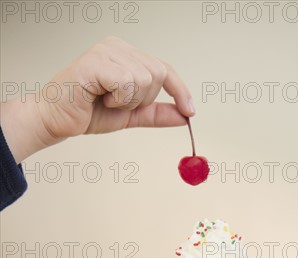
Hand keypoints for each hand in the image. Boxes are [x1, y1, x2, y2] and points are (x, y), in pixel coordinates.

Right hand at [1, 36, 193, 162]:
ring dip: (129, 100)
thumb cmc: (87, 112)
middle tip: (119, 103)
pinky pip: (126, 82)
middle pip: (157, 74)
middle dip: (144, 99)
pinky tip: (100, 97)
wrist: (58, 120)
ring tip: (107, 100)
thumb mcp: (131, 115)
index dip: (180, 90)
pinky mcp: (95, 62)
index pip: (164, 69)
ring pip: (144, 79)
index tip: (190, 110)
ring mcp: (106, 51)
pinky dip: (118, 98)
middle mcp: (117, 47)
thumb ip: (156, 114)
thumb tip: (184, 116)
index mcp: (126, 55)